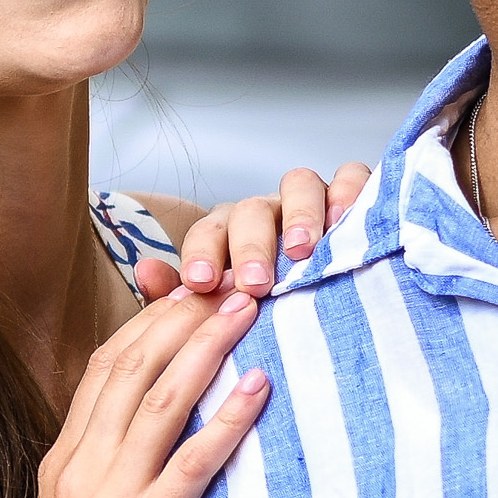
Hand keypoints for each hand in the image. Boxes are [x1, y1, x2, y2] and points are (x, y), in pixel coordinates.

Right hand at [0, 280, 269, 497]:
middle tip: (232, 271)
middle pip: (133, 368)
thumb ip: (104, 487)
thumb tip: (144, 453)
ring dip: (209, 346)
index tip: (193, 287)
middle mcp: (79, 472)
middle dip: (184, 314)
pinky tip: (259, 389)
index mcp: (62, 467)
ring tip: (253, 306)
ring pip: (160, 401)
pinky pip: (189, 467)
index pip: (106, 370)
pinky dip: (226, 421)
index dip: (150, 322)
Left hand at [160, 162, 369, 300]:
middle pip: (251, 209)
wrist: (327, 319)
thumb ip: (180, 296)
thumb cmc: (267, 312)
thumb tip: (145, 272)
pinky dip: (350, 191)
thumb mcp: (220, 311)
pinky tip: (346, 219)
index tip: (201, 284)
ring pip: (300, 184)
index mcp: (229, 236)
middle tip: (255, 284)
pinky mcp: (351, 199)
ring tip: (302, 252)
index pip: (207, 233)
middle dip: (251, 246)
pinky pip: (352, 178)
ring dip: (300, 215)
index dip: (202, 255)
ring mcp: (310, 203)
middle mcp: (268, 213)